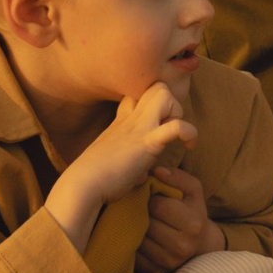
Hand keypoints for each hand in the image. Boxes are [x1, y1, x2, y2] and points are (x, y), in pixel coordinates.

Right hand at [47, 83, 196, 248]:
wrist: (82, 186)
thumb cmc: (93, 180)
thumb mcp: (111, 162)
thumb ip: (128, 161)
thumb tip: (140, 176)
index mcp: (121, 122)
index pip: (138, 95)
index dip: (152, 104)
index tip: (157, 124)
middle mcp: (130, 119)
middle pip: (156, 86)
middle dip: (170, 104)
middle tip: (168, 129)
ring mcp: (139, 128)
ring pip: (165, 95)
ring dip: (177, 113)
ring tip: (176, 136)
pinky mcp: (148, 143)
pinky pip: (176, 127)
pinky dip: (188, 132)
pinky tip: (190, 145)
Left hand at [137, 163, 226, 272]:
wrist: (201, 247)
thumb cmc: (194, 213)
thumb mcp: (193, 191)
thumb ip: (178, 177)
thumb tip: (157, 170)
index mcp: (193, 224)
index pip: (158, 206)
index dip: (150, 197)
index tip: (151, 196)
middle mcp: (181, 246)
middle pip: (147, 223)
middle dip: (141, 212)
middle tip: (141, 207)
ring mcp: (167, 261)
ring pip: (138, 238)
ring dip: (134, 227)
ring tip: (139, 220)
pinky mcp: (155, 271)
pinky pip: (134, 254)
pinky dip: (132, 243)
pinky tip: (137, 235)